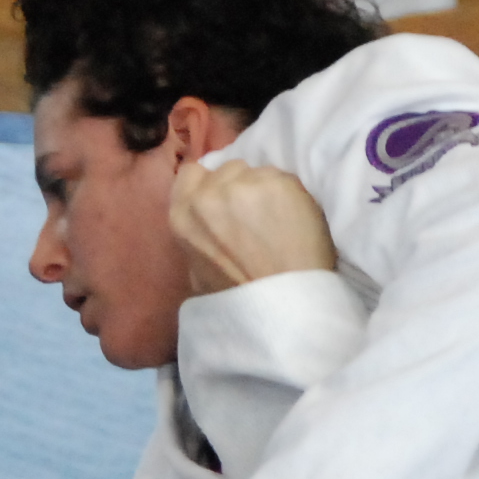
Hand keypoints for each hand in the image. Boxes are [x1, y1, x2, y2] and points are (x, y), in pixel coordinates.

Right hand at [169, 159, 336, 296]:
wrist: (282, 307)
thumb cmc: (237, 300)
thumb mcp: (197, 271)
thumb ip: (198, 235)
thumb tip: (208, 223)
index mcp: (183, 214)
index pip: (192, 173)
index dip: (211, 184)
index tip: (226, 200)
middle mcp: (210, 192)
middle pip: (229, 170)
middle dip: (241, 187)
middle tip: (257, 216)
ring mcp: (246, 184)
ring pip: (259, 172)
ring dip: (268, 190)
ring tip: (280, 221)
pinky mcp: (280, 182)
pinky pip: (285, 179)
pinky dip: (292, 197)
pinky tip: (295, 223)